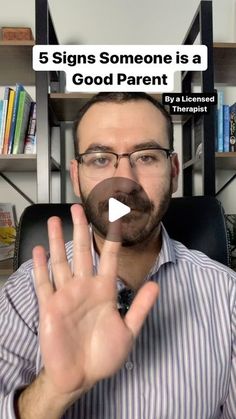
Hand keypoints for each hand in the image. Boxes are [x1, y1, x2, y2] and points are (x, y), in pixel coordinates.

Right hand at [33, 204, 158, 397]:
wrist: (81, 377)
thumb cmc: (104, 356)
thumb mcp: (128, 332)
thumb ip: (140, 307)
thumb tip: (156, 284)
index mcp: (104, 291)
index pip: (108, 257)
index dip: (111, 238)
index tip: (115, 218)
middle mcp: (84, 288)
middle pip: (81, 252)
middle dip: (80, 230)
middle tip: (78, 208)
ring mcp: (66, 296)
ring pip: (61, 262)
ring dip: (57, 241)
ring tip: (55, 221)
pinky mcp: (50, 307)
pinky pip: (44, 284)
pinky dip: (40, 267)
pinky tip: (38, 251)